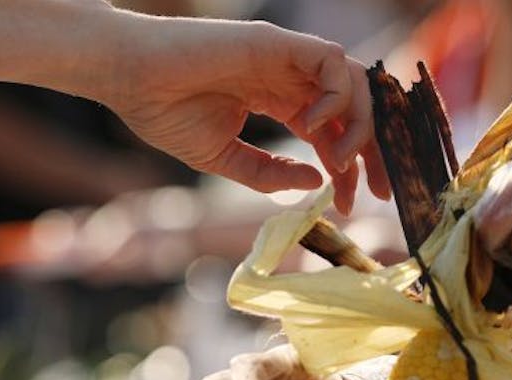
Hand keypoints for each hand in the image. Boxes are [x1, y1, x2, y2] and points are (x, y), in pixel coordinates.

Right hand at [104, 15, 388, 214]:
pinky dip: (336, 96)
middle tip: (381, 191)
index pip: (333, 131)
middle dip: (376, 150)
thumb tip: (315, 184)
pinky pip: (331, 63)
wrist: (130, 80)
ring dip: (360, 126)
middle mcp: (290, 77)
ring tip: (340, 162)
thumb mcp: (223, 158)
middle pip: (356, 108)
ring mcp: (287, 58)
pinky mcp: (279, 43)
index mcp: (279, 100)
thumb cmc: (164, 112)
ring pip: (355, 84)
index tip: (350, 204)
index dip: (349, 168)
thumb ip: (268, 173)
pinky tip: (314, 127)